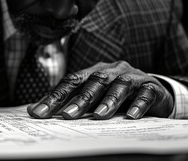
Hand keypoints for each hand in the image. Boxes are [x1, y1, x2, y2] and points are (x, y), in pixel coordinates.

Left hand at [27, 61, 173, 119]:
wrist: (153, 91)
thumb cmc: (115, 95)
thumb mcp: (92, 98)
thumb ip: (67, 102)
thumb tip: (34, 110)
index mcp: (92, 72)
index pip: (70, 82)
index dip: (54, 96)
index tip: (39, 113)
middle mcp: (110, 71)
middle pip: (93, 82)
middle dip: (80, 99)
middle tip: (67, 115)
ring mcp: (131, 77)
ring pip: (118, 85)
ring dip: (108, 101)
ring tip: (98, 116)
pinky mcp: (151, 86)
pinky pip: (145, 94)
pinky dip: (138, 104)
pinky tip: (132, 116)